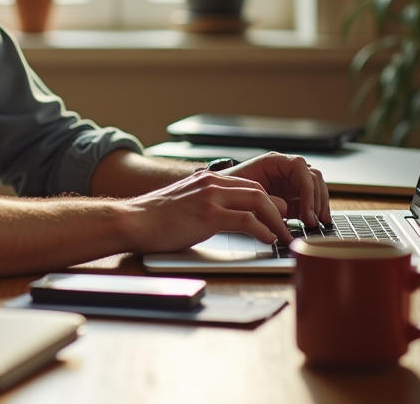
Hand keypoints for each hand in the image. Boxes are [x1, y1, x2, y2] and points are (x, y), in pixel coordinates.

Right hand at [121, 171, 293, 252]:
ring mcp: (211, 197)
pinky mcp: (209, 215)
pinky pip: (247, 220)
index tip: (276, 217)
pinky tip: (268, 239)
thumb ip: (205, 205)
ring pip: (259, 202)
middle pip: (259, 191)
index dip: (267, 202)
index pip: (249, 186)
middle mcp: (212, 183)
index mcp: (207, 179)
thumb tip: (222, 220)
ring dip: (276, 222)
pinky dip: (263, 230)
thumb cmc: (154, 219)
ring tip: (284, 237)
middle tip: (287, 228)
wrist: (132, 221)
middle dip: (278, 210)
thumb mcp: (184, 204)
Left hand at [222, 152, 329, 227]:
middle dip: (317, 200)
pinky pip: (310, 198)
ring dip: (320, 205)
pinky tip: (317, 223)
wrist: (220, 196)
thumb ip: (265, 201)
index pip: (300, 168)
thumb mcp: (244, 194)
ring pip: (316, 186)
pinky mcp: (292, 194)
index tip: (305, 213)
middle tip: (313, 222)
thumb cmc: (228, 190)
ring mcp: (290, 180)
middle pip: (313, 177)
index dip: (307, 191)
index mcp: (273, 161)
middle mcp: (285, 168)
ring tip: (318, 224)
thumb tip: (282, 212)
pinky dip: (316, 209)